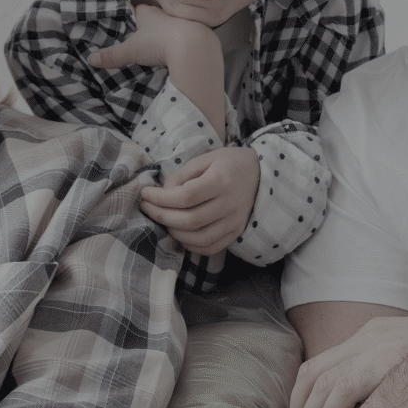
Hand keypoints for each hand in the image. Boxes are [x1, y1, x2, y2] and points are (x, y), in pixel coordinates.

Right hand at [88, 4, 202, 69]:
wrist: (194, 48)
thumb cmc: (160, 42)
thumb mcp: (131, 51)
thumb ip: (112, 55)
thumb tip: (91, 59)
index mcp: (150, 14)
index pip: (139, 11)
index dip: (135, 18)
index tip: (131, 25)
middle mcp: (167, 14)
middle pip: (157, 19)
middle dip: (152, 28)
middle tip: (145, 40)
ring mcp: (185, 23)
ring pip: (174, 27)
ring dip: (169, 36)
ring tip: (163, 49)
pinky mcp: (199, 36)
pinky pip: (189, 39)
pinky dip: (185, 45)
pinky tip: (181, 55)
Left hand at [140, 146, 258, 255]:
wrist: (263, 174)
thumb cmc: (229, 163)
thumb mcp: (205, 159)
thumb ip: (182, 175)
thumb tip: (163, 194)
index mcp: (221, 181)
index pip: (185, 197)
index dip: (160, 199)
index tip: (145, 194)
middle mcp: (230, 204)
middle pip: (189, 220)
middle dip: (162, 216)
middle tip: (147, 208)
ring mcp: (235, 221)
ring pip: (198, 238)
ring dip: (173, 233)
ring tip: (162, 220)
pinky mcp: (236, 232)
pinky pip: (210, 247)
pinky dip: (190, 245)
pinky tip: (179, 233)